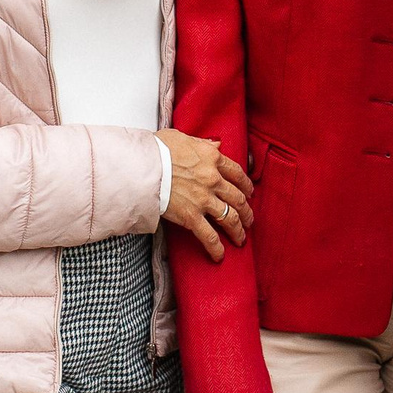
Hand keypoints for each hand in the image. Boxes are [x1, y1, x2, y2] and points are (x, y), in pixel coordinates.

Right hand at [158, 130, 253, 261]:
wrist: (143, 166)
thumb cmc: (158, 149)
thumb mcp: (183, 138)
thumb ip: (203, 143)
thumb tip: (216, 144)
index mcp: (212, 158)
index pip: (237, 173)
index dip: (246, 186)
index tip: (249, 193)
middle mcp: (213, 179)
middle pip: (238, 198)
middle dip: (246, 212)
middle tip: (248, 220)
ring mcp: (204, 199)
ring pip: (230, 218)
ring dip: (238, 230)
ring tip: (240, 239)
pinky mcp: (191, 217)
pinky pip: (209, 236)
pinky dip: (216, 248)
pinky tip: (219, 255)